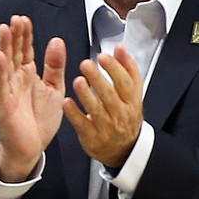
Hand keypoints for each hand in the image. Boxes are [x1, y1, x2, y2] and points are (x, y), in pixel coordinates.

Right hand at [0, 15, 66, 181]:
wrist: (32, 148)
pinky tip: (0, 57)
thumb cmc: (41, 119)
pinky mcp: (4, 104)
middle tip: (15, 18)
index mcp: (29, 74)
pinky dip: (0, 71)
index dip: (25, 35)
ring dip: (4, 46)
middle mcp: (16, 79)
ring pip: (5, 64)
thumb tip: (56, 40)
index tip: (24, 19)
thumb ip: (55, 66)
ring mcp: (8, 91)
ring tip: (4, 29)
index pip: (26, 50)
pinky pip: (1, 85)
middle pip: (14, 52)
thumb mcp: (54, 89)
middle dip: (14, 35)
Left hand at [63, 45, 142, 168]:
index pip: (126, 83)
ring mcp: (107, 128)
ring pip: (96, 110)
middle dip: (98, 78)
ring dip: (86, 94)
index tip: (103, 57)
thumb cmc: (125, 117)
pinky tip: (67, 103)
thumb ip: (127, 69)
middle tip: (86, 65)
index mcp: (132, 102)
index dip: (115, 68)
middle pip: (110, 95)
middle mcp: (120, 114)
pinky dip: (74, 114)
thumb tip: (121, 48)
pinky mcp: (92, 138)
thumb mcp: (132, 94)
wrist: (123, 150)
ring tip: (78, 81)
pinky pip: (82, 125)